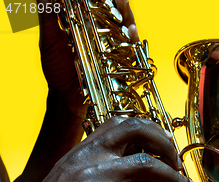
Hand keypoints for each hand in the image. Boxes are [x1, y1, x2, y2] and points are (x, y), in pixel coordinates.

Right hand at [6, 118, 197, 181]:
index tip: (164, 145)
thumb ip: (96, 177)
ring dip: (176, 179)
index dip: (149, 129)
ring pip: (150, 167)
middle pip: (139, 132)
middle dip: (168, 145)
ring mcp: (97, 179)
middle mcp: (90, 157)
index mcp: (82, 150)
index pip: (120, 122)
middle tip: (180, 165)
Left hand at [39, 0, 138, 117]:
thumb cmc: (56, 71)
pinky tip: (130, 30)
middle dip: (117, 2)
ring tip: (123, 3)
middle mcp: (101, 34)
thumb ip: (47, 18)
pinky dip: (133, 39)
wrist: (65, 97)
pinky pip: (131, 49)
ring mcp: (111, 48)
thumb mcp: (49, 42)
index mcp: (85, 25)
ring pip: (125, 26)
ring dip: (127, 14)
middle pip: (114, 12)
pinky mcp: (119, 62)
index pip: (96, 4)